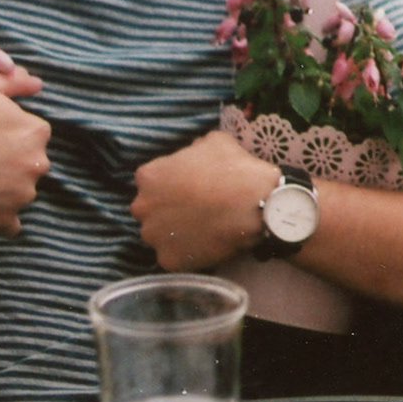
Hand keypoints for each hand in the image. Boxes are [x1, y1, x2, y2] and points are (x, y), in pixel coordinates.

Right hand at [0, 67, 47, 233]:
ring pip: (20, 191)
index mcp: (37, 132)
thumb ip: (13, 80)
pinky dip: (1, 220)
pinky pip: (10, 225)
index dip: (8, 135)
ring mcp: (22, 193)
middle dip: (9, 162)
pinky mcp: (3, 218)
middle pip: (28, 163)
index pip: (31, 135)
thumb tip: (37, 83)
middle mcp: (37, 163)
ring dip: (4, 190)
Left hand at [132, 131, 274, 270]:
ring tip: (205, 227)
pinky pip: (175, 256)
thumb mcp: (217, 141)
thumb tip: (195, 151)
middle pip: (152, 208)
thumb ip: (196, 147)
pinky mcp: (168, 260)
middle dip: (169, 207)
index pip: (153, 179)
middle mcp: (143, 207)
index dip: (174, 181)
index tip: (192, 184)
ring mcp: (154, 236)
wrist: (259, 206)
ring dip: (177, 231)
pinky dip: (188, 251)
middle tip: (198, 206)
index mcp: (149, 176)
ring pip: (161, 234)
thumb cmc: (236, 170)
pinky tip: (208, 242)